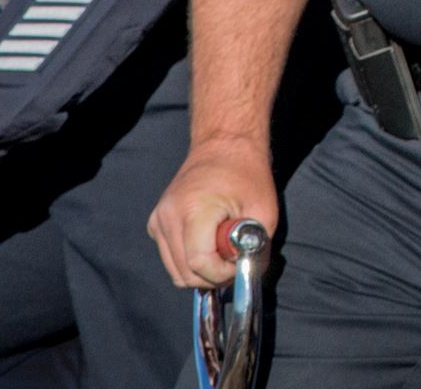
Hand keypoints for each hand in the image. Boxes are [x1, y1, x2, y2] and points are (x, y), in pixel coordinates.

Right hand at [149, 138, 278, 289]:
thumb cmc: (247, 173)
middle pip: (184, 274)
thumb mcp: (264, 210)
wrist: (224, 143)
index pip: (199, 263)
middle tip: (235, 261)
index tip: (240, 264)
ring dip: (202, 271)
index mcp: (194, 210)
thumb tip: (248, 274)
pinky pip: (171, 258)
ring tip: (223, 251)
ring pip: (176, 271)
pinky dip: (189, 260)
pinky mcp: (156, 223)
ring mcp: (158, 220)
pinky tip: (208, 242)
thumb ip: (256, 247)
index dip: (223, 273)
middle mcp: (168, 217)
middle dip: (213, 276)